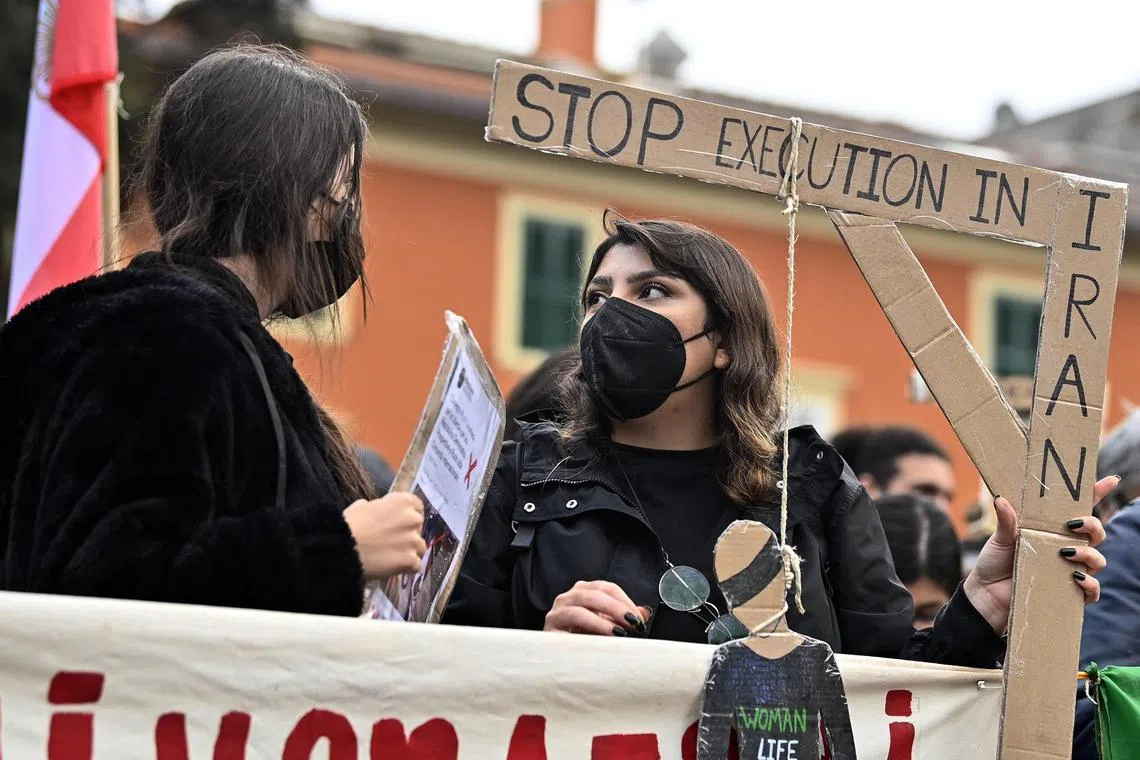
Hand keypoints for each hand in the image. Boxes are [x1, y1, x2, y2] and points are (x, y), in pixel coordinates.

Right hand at [343, 493, 425, 580]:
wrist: (341, 548)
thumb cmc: (348, 525)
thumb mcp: (361, 507)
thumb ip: (377, 507)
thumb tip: (377, 510)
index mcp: (402, 502)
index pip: (417, 506)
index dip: (409, 515)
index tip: (400, 522)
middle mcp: (413, 519)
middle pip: (418, 527)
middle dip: (408, 533)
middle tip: (392, 541)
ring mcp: (414, 540)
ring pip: (419, 547)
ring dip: (409, 551)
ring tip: (391, 558)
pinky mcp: (410, 560)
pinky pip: (416, 565)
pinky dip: (406, 568)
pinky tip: (393, 569)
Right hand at [544, 580, 650, 636]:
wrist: (558, 664)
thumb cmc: (583, 642)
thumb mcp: (607, 628)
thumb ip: (624, 618)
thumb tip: (645, 613)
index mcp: (583, 593)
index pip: (607, 588)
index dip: (625, 600)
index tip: (638, 617)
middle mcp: (569, 598)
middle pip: (595, 594)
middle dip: (617, 608)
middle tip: (633, 623)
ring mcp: (557, 612)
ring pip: (581, 606)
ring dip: (603, 619)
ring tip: (619, 632)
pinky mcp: (550, 629)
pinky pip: (569, 622)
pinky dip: (589, 627)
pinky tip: (601, 640)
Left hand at [963, 476, 1114, 633]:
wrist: (985, 595)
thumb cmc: (994, 563)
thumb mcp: (999, 539)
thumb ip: (1006, 521)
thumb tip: (1001, 499)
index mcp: (1052, 530)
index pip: (1079, 510)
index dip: (1097, 494)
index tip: (1109, 480)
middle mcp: (1066, 547)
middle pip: (1096, 533)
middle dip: (1092, 525)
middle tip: (1072, 524)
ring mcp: (1069, 570)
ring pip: (1098, 559)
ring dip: (1088, 554)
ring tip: (1064, 553)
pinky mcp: (1068, 592)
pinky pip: (1092, 590)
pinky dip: (1090, 584)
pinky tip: (1075, 578)